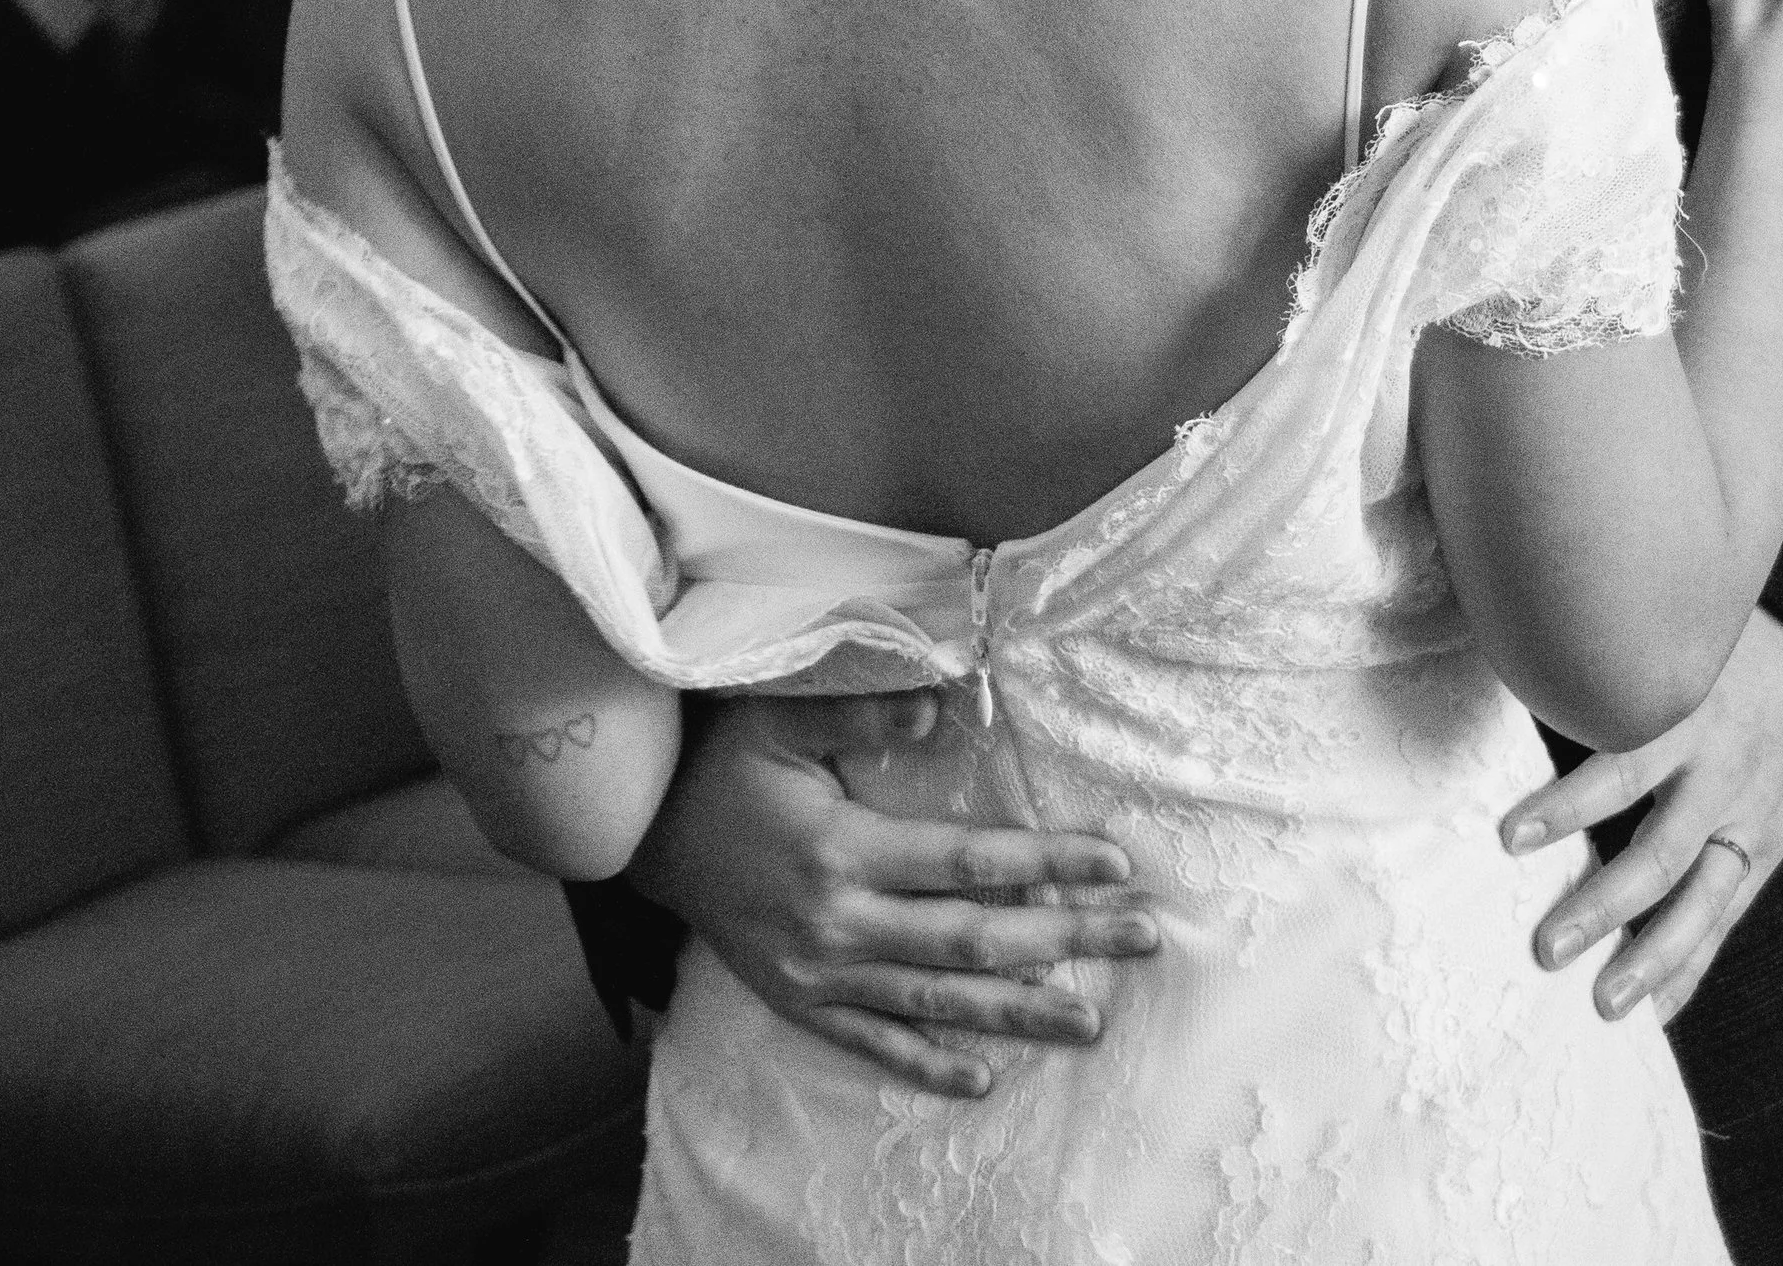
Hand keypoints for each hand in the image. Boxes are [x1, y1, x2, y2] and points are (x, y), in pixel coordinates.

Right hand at [629, 692, 1160, 1096]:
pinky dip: (928, 1065)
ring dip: (1020, 1012)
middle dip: (1066, 940)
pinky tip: (983, 1076)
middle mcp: (840, 923)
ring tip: (1092, 1019)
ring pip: (938, 1004)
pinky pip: (874, 1044)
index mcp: (843, 849)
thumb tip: (940, 705)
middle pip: (974, 940)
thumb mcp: (775, 718)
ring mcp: (821, 974)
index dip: (1046, 864)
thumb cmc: (716, 765)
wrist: (639, 837)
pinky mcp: (801, 1003)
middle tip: (1143, 938)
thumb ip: (858, 709)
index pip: (968, 862)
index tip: (1114, 864)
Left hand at [1502, 608, 1782, 1022]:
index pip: (1621, 768)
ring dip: (1652, 959)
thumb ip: (1600, 688)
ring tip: (1605, 1004)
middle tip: (1548, 950)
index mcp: (1685, 716)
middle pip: (1662, 854)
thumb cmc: (1703, 657)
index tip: (1509, 838)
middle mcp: (1721, 774)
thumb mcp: (1658, 656)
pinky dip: (1692, 967)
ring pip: (1702, 902)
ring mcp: (1749, 820)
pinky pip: (1727, 919)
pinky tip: (1656, 1010)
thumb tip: (1509, 686)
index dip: (1568, 806)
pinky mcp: (1766, 852)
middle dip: (1604, 906)